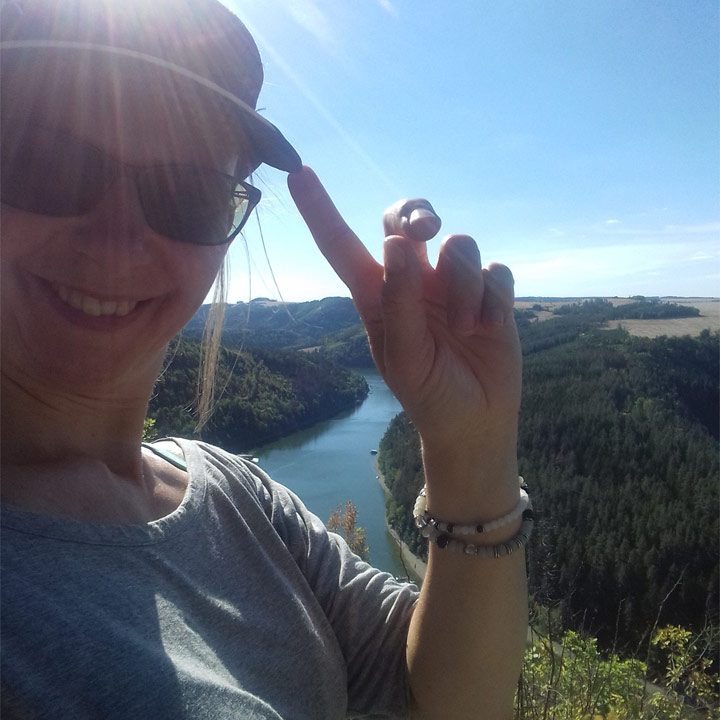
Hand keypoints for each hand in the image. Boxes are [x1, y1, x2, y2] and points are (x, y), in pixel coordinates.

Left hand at [288, 167, 520, 486]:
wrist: (476, 420)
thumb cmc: (430, 392)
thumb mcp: (405, 356)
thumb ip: (399, 300)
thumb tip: (393, 243)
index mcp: (378, 296)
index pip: (343, 246)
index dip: (321, 211)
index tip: (298, 173)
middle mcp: (413, 281)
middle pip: (405, 220)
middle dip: (416, 213)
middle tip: (427, 230)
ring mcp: (453, 284)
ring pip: (460, 245)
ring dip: (464, 286)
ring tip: (465, 328)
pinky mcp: (491, 292)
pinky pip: (496, 269)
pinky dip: (494, 298)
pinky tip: (488, 328)